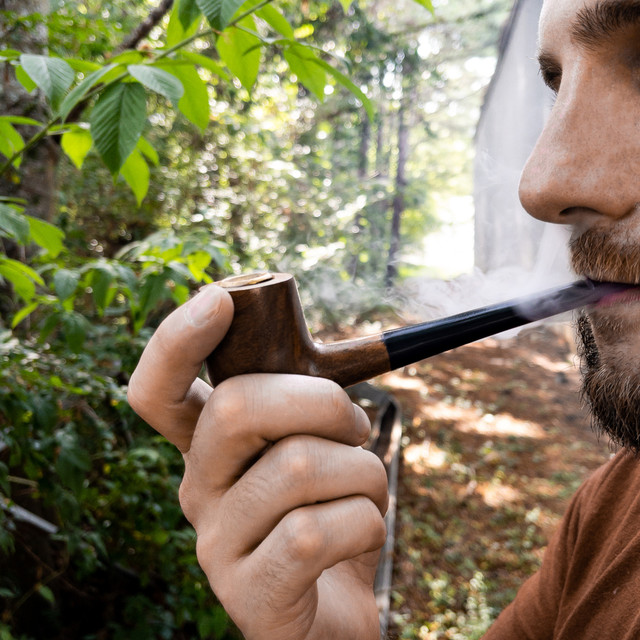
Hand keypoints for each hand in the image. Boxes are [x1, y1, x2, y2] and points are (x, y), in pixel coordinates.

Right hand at [128, 284, 388, 638]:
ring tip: (367, 491)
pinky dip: (367, 521)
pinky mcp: (251, 595)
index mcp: (210, 447)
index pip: (158, 389)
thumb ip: (309, 405)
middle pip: (238, 407)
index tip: (220, 301)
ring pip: (299, 465)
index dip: (178, 339)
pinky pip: (318, 531)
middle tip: (356, 428)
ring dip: (363, 471)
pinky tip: (363, 535)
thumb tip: (344, 355)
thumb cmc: (328, 513)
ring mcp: (217, 545)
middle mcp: (199, 488)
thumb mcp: (316, 447)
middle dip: (322, 401)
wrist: (332, 612)